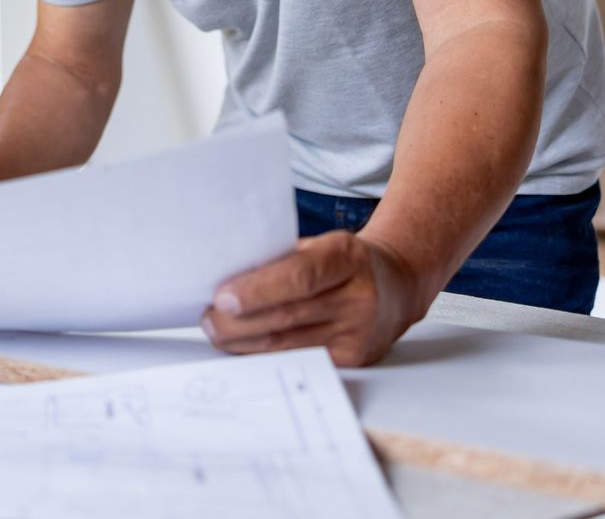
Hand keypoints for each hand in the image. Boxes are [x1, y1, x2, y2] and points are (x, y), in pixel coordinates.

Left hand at [200, 231, 430, 367]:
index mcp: (347, 256)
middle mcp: (360, 295)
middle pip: (288, 316)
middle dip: (239, 323)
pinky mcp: (354, 359)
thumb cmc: (342, 262)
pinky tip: (244, 348)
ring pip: (289, 344)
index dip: (257, 290)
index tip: (221, 298)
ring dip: (245, 343)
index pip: (299, 276)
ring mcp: (359, 332)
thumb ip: (280, 259)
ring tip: (217, 333)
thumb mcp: (319, 246)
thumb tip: (224, 278)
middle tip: (208, 320)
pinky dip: (266, 355)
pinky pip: (300, 359)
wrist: (395, 286)